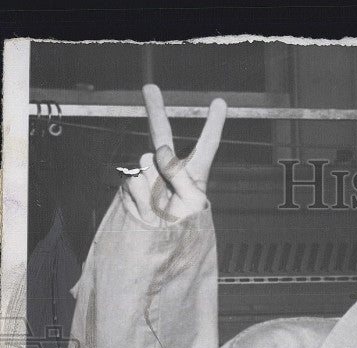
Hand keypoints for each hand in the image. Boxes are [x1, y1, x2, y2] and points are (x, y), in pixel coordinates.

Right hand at [123, 84, 226, 224]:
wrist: (160, 248)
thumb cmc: (185, 229)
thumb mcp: (193, 203)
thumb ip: (180, 175)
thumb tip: (157, 151)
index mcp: (195, 174)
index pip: (207, 146)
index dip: (214, 124)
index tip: (220, 102)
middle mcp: (171, 171)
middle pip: (163, 135)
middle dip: (155, 110)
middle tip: (150, 87)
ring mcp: (150, 176)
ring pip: (146, 163)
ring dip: (153, 185)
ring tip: (161, 207)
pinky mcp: (132, 186)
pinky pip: (133, 180)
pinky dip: (140, 196)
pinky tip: (147, 211)